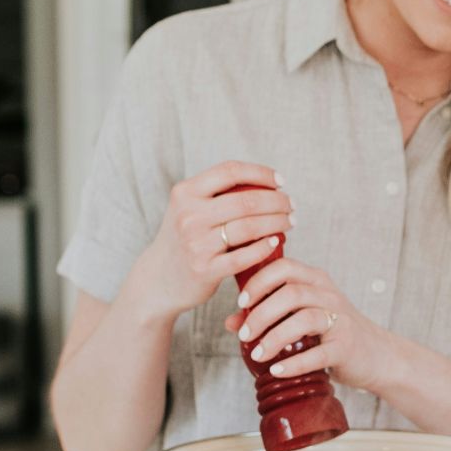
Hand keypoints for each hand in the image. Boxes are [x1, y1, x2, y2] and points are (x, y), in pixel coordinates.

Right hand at [131, 161, 291, 320]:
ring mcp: (196, 243)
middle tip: (291, 205)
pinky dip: (264, 247)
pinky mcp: (205, 269)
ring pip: (249, 227)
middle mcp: (189, 215)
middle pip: (246, 200)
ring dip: (277, 222)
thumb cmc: (184, 238)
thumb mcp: (188, 208)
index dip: (261, 173)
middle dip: (277, 201)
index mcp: (185, 193)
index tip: (280, 181)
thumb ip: (216, 193)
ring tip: (290, 222)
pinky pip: (244, 256)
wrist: (159, 278)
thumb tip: (265, 182)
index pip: (230, 171)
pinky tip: (275, 241)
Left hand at [224, 257, 396, 391]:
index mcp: (316, 281)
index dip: (259, 282)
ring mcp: (341, 320)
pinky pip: (318, 353)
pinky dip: (294, 363)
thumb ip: (269, 315)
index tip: (241, 302)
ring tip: (257, 355)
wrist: (376, 355)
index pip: (284, 267)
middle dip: (261, 314)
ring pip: (304, 319)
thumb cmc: (332, 333)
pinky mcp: (346, 347)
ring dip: (274, 338)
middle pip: (291, 293)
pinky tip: (277, 370)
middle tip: (244, 335)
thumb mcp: (302, 317)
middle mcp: (329, 295)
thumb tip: (231, 322)